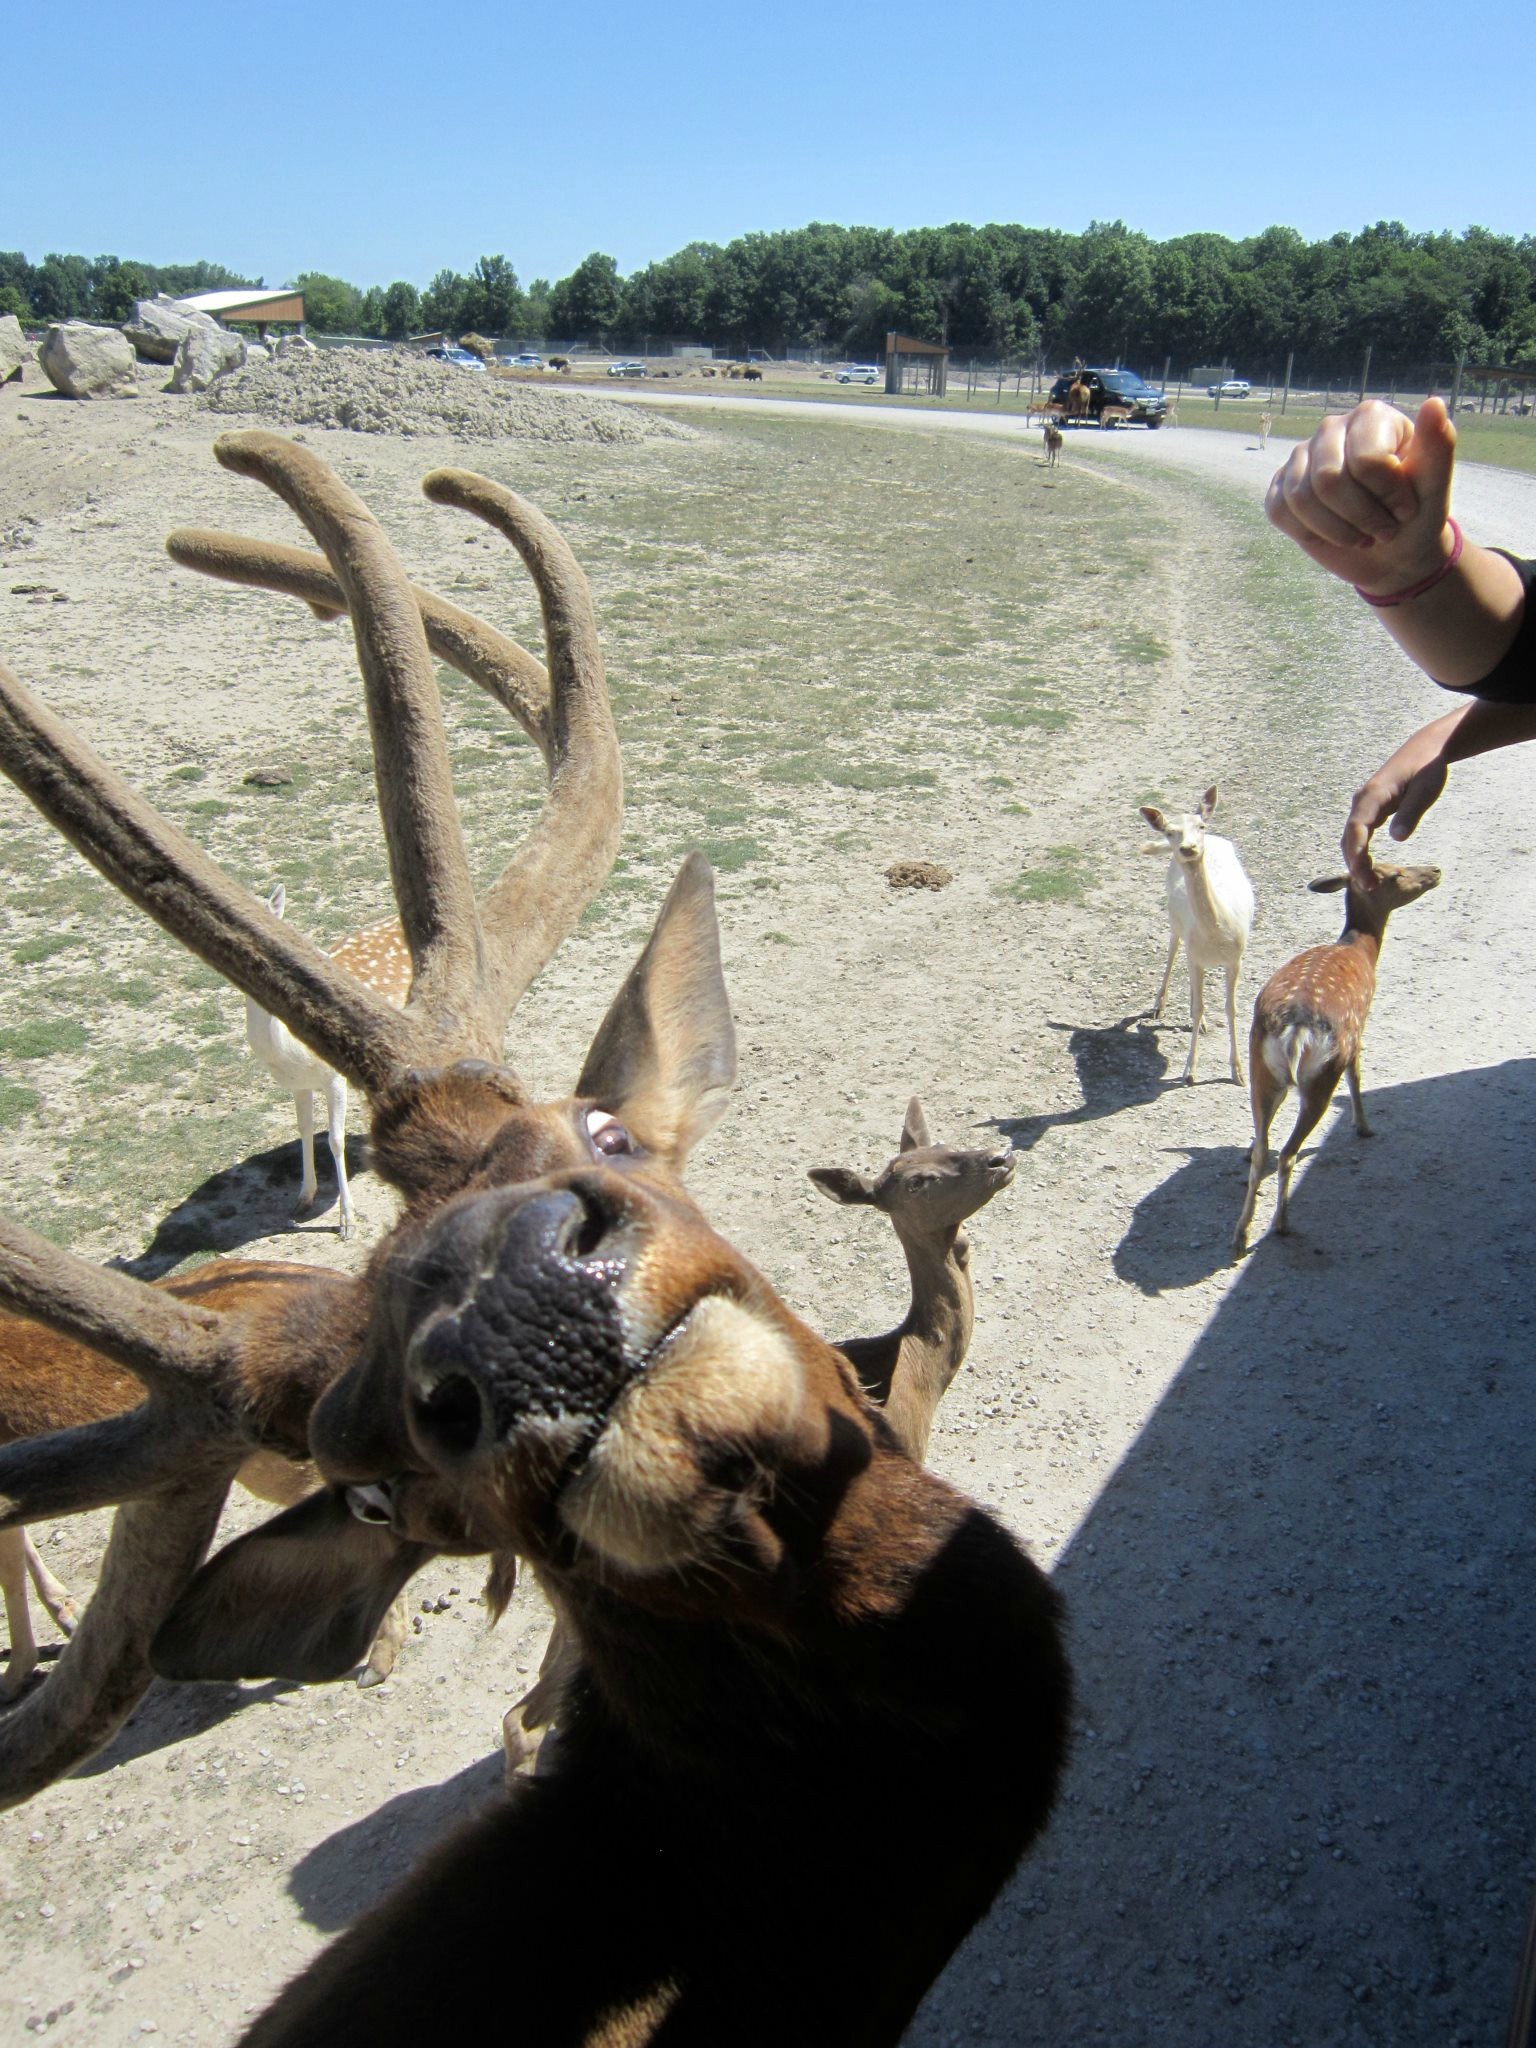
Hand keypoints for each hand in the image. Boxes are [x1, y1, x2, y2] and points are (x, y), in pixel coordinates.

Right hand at [1267, 398, 1456, 595]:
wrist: (1393, 552)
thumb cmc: (1416, 516)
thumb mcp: (1435, 484)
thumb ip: (1439, 444)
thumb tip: (1435, 403)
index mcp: (1371, 417)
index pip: (1366, 460)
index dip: (1387, 495)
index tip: (1406, 510)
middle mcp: (1332, 428)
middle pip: (1328, 480)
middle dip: (1360, 517)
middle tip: (1383, 530)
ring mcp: (1302, 456)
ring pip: (1302, 499)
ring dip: (1337, 531)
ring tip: (1362, 535)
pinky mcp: (1281, 486)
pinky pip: (1280, 511)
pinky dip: (1310, 533)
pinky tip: (1333, 533)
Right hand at [1340, 710, 1462, 883]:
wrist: (1425, 750)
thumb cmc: (1427, 768)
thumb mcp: (1425, 790)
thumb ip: (1411, 813)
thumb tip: (1398, 838)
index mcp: (1373, 795)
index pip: (1357, 828)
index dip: (1357, 854)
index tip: (1364, 876)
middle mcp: (1362, 801)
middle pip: (1349, 837)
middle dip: (1355, 863)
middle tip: (1370, 887)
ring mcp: (1364, 805)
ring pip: (1351, 837)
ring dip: (1356, 860)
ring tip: (1370, 883)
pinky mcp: (1370, 810)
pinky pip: (1359, 834)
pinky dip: (1360, 852)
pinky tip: (1368, 867)